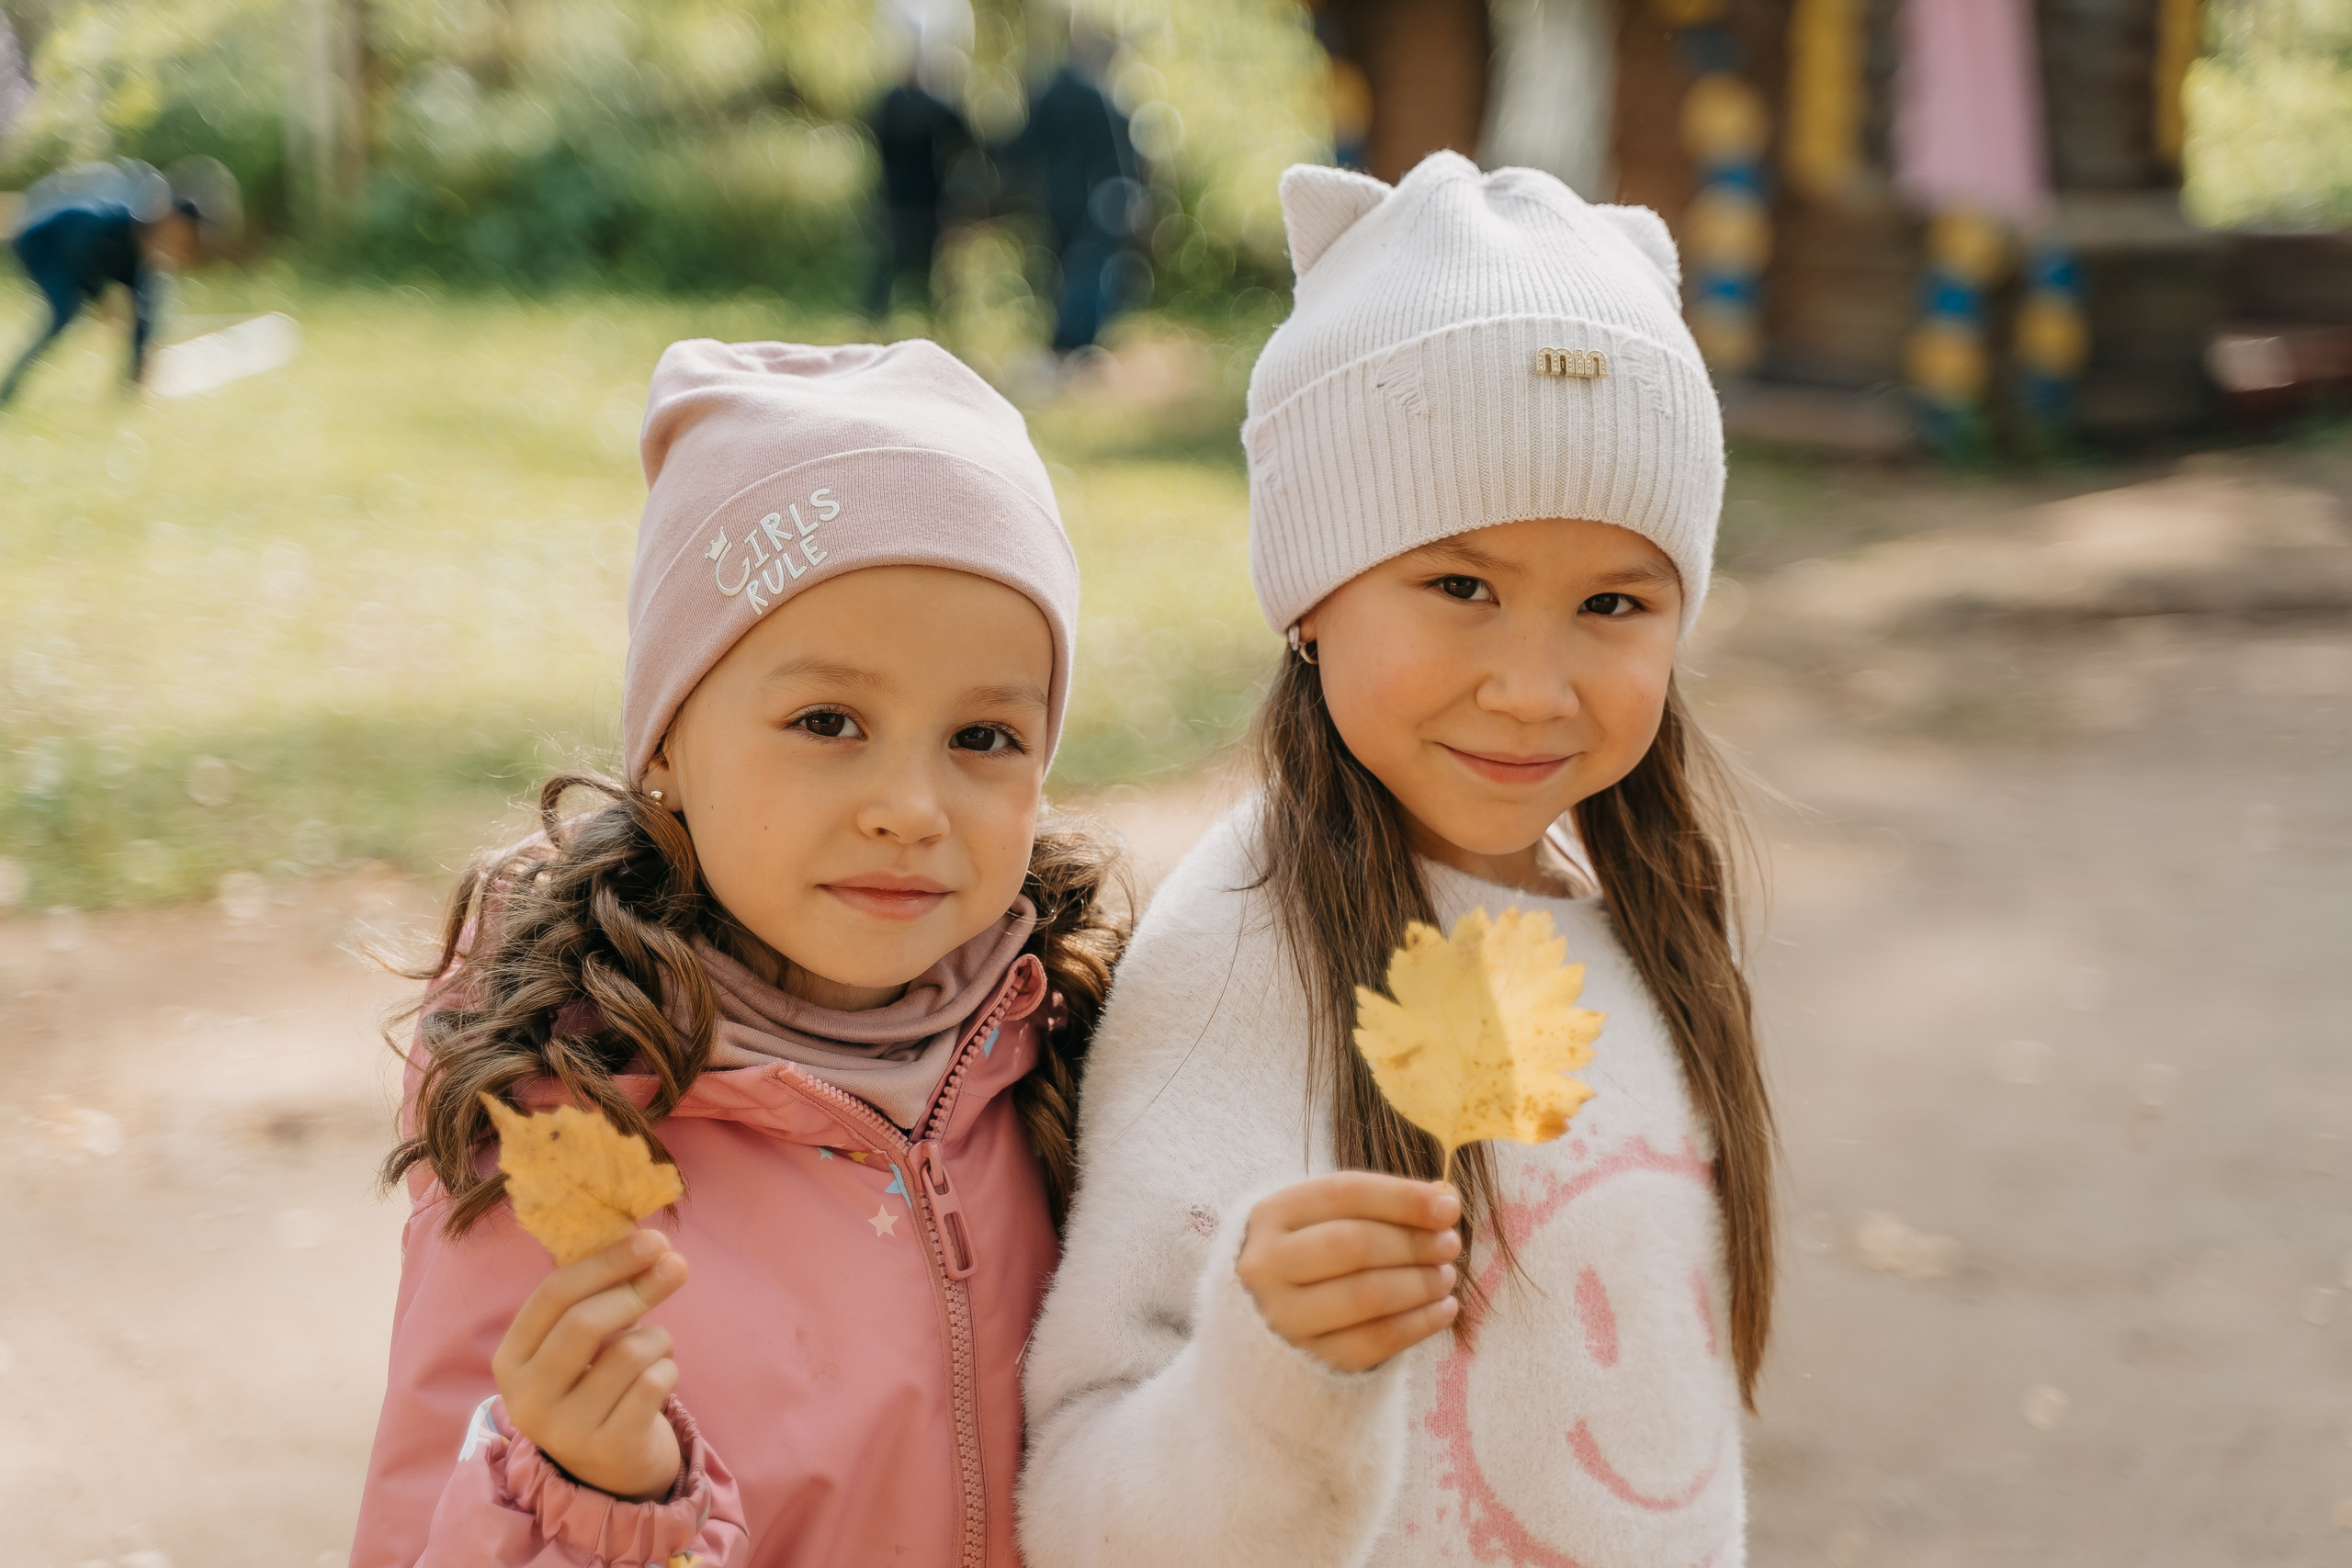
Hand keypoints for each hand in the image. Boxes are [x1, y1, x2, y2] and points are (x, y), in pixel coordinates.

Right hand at [492, 1229, 689, 1501]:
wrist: (612, 1465)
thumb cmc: (598, 1381)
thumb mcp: (580, 1341)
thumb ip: (600, 1292)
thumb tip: (650, 1241)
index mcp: (511, 1359)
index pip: (553, 1294)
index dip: (607, 1260)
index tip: (653, 1238)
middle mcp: (527, 1397)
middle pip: (585, 1322)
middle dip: (638, 1287)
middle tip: (676, 1265)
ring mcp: (565, 1429)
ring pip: (630, 1352)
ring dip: (658, 1338)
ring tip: (655, 1349)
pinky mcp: (607, 1449)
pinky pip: (654, 1384)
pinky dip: (669, 1369)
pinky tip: (660, 1379)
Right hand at [1236, 1173, 1462, 1371]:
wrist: (1263, 1323)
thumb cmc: (1309, 1256)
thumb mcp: (1326, 1219)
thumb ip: (1380, 1204)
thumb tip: (1445, 1197)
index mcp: (1271, 1215)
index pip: (1345, 1193)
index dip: (1402, 1198)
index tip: (1449, 1205)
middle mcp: (1266, 1265)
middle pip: (1355, 1244)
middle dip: (1414, 1242)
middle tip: (1450, 1244)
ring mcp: (1283, 1317)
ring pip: (1368, 1294)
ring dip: (1421, 1283)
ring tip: (1446, 1275)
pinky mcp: (1309, 1360)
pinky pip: (1376, 1342)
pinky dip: (1420, 1323)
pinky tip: (1444, 1309)